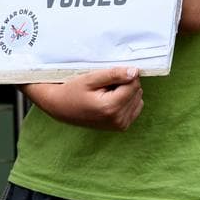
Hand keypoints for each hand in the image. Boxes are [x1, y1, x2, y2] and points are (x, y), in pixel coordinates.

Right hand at [23, 66, 143, 130]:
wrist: (61, 108)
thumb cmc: (73, 91)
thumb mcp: (90, 79)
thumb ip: (113, 75)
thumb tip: (135, 72)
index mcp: (111, 107)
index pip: (133, 84)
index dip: (123, 75)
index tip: (108, 77)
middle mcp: (119, 119)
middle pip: (137, 91)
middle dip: (125, 84)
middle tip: (104, 86)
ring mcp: (121, 125)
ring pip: (138, 99)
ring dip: (126, 93)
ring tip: (106, 94)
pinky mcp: (121, 127)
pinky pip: (135, 107)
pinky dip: (126, 101)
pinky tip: (111, 100)